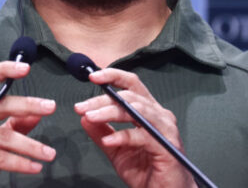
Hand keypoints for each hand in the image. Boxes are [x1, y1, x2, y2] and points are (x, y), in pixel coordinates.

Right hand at [0, 60, 56, 187]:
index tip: (26, 68)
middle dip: (28, 104)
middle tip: (51, 106)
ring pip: (4, 136)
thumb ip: (14, 125)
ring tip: (50, 153)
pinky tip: (35, 167)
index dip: (4, 70)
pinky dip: (21, 163)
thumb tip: (37, 113)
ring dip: (31, 146)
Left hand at [74, 68, 195, 187]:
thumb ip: (101, 131)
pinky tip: (108, 140)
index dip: (113, 76)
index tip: (92, 77)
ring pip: (135, 110)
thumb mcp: (116, 149)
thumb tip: (84, 117)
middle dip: (102, 99)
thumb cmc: (146, 171)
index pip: (132, 85)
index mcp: (148, 111)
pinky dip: (123, 136)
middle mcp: (159, 115)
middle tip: (81, 106)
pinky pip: (142, 136)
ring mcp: (164, 130)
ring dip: (110, 112)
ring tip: (90, 117)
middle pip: (129, 96)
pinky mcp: (166, 146)